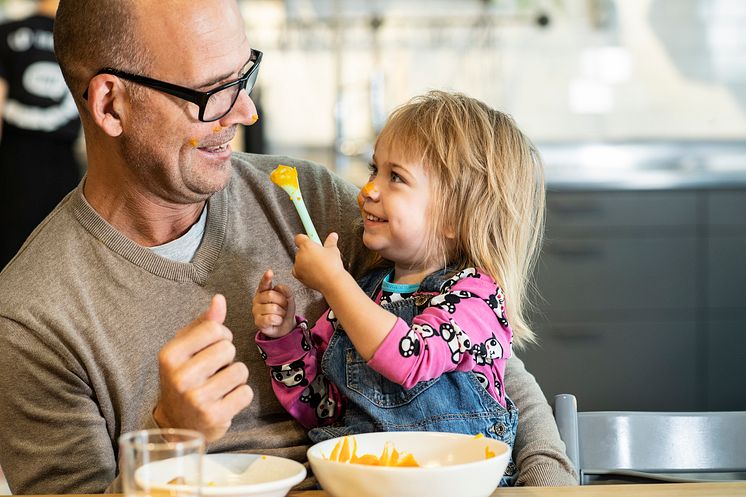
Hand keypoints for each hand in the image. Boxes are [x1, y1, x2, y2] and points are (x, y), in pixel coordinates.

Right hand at [153, 294, 252, 441]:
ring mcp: (197, 399)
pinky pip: (246, 392)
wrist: (177, 424)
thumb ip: (204, 324)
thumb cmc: (184, 378)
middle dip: (227, 357)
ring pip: (240, 370)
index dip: (220, 336)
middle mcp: (180, 377)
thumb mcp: (186, 349)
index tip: (211, 348)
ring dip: (234, 377)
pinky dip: (240, 395)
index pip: (214, 329)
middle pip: (228, 348)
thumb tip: (219, 299)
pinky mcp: (214, 417)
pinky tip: (223, 401)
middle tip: (212, 371)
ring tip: (218, 386)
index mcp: (169, 355)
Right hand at [251, 269, 295, 337]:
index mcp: (264, 291)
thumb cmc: (284, 310)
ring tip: (280, 315)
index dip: (266, 278)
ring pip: (273, 308)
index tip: (269, 272)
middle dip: (282, 301)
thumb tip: (279, 287)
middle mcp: (257, 299)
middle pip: (271, 295)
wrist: (284, 326)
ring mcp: (256, 310)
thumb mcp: (289, 298)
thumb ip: (286, 291)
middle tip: (284, 307)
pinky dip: (278, 320)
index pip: (264, 283)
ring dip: (282, 313)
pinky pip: (271, 318)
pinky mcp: (258, 321)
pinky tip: (277, 321)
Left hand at [293, 233, 345, 292]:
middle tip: (319, 255)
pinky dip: (304, 271)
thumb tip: (333, 236)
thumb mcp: (333, 250)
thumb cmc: (332, 266)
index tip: (311, 241)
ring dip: (306, 262)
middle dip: (308, 252)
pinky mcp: (297, 275)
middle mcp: (299, 254)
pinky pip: (298, 270)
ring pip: (300, 260)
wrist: (332, 282)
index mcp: (306, 245)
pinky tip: (314, 272)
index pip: (299, 238)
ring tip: (318, 265)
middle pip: (301, 250)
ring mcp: (297, 265)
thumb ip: (331, 241)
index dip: (305, 239)